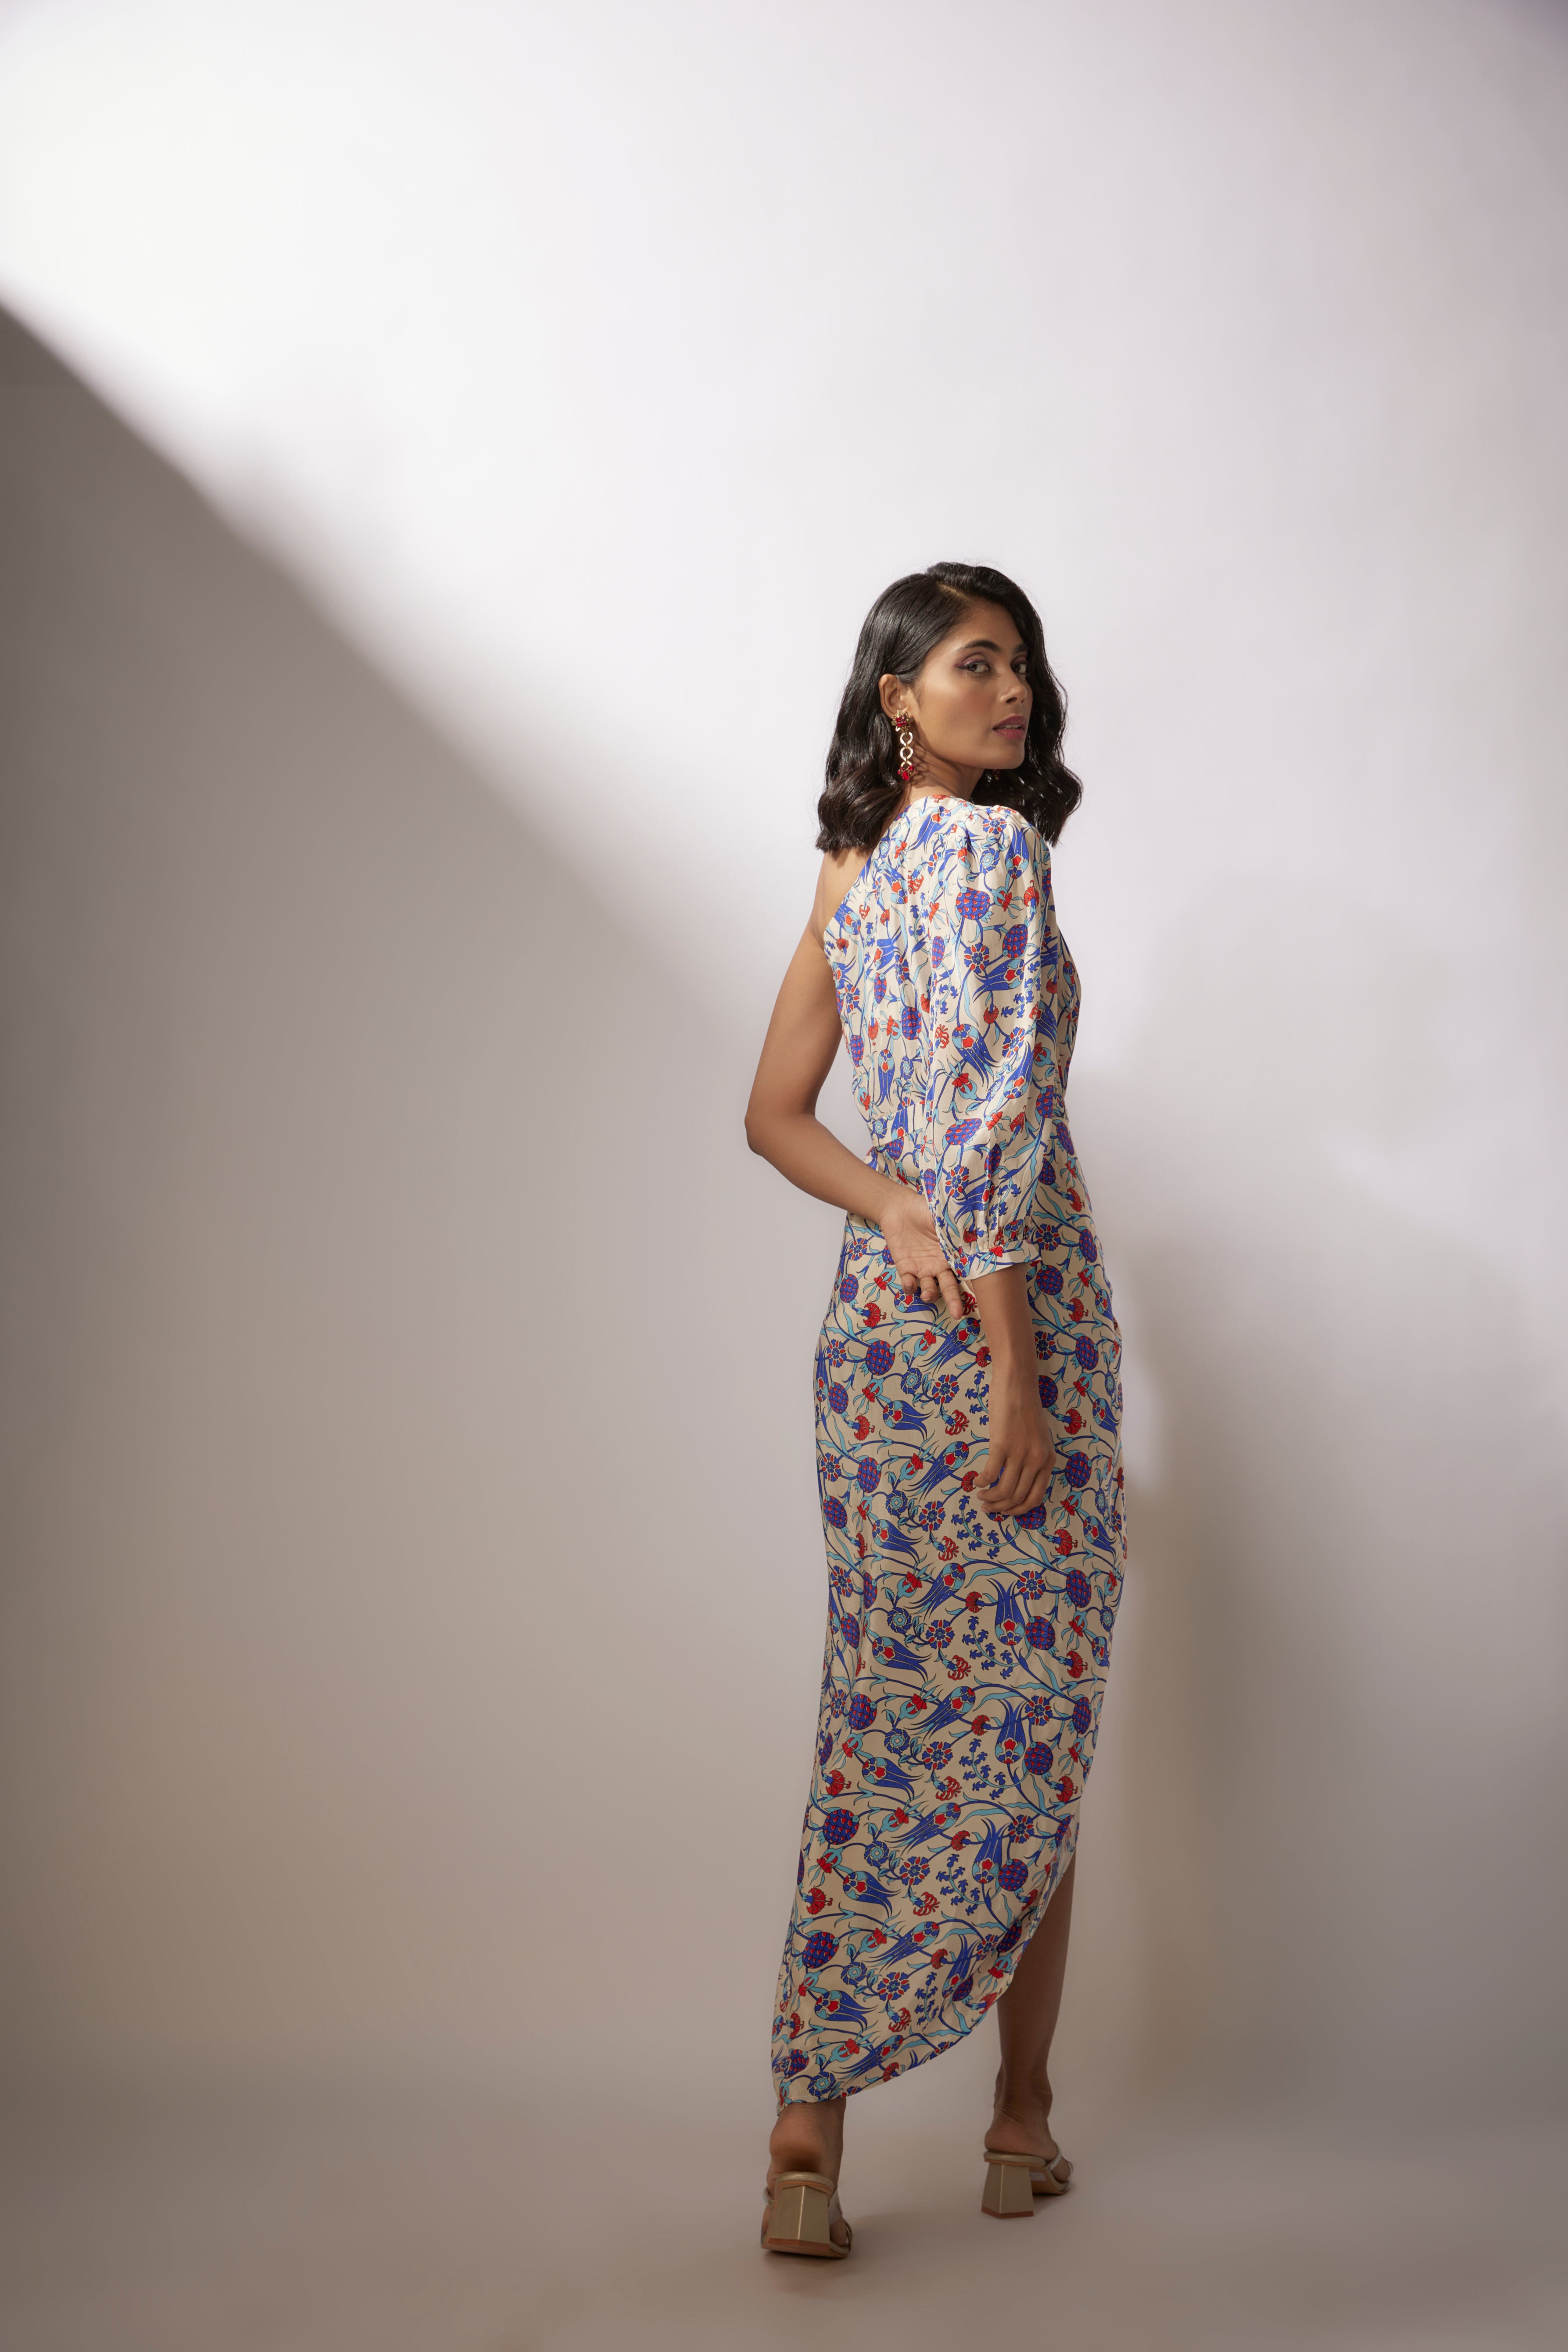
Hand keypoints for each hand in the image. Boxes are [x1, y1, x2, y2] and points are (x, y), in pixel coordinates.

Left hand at [875, 1183, 965, 1318]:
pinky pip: (908, 1283)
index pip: (967, 1272)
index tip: (982, 1295)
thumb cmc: (925, 1210)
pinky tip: (909, 1285)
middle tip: (958, 1314)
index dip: (974, 1284)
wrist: (899, 1208)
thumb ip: (957, 1228)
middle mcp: (941, 1266)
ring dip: (929, 1294)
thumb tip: (977, 1232)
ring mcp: (924, 1269)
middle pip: (950, 1287)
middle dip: (954, 1301)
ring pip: (929, 1288)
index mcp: (954, 1254)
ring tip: (928, 1295)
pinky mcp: (906, 1269)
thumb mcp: (944, 1218)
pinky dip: (909, 1286)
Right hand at [975, 1372, 1056, 1516]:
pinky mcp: (1002, 1445)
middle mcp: (1037, 1460)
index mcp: (1048, 1460)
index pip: (1036, 1497)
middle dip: (1001, 1508)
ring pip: (1004, 1491)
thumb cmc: (1024, 1408)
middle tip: (988, 1508)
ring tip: (981, 1497)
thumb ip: (1032, 1459)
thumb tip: (1016, 1481)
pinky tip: (975, 1481)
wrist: (1017, 1383)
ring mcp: (1020, 1453)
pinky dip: (981, 1482)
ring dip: (990, 1499)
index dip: (1019, 1510)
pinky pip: (990, 1474)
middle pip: (1018, 1498)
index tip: (1006, 1511)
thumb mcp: (1037, 1438)